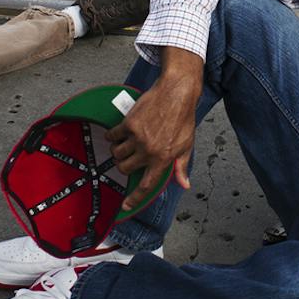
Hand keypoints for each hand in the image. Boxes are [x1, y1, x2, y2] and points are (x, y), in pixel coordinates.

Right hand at [106, 59, 200, 196]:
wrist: (176, 93)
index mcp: (163, 159)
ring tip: (124, 142)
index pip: (146, 185)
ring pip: (116, 153)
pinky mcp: (129, 123)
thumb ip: (181, 166)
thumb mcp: (186, 145)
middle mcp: (149, 151)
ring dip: (117, 150)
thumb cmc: (183, 118)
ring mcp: (137, 138)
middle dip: (124, 165)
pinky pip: (112, 136)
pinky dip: (111, 136)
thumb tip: (184, 184)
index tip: (125, 205)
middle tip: (129, 156)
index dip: (135, 198)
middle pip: (125, 169)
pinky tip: (116, 133)